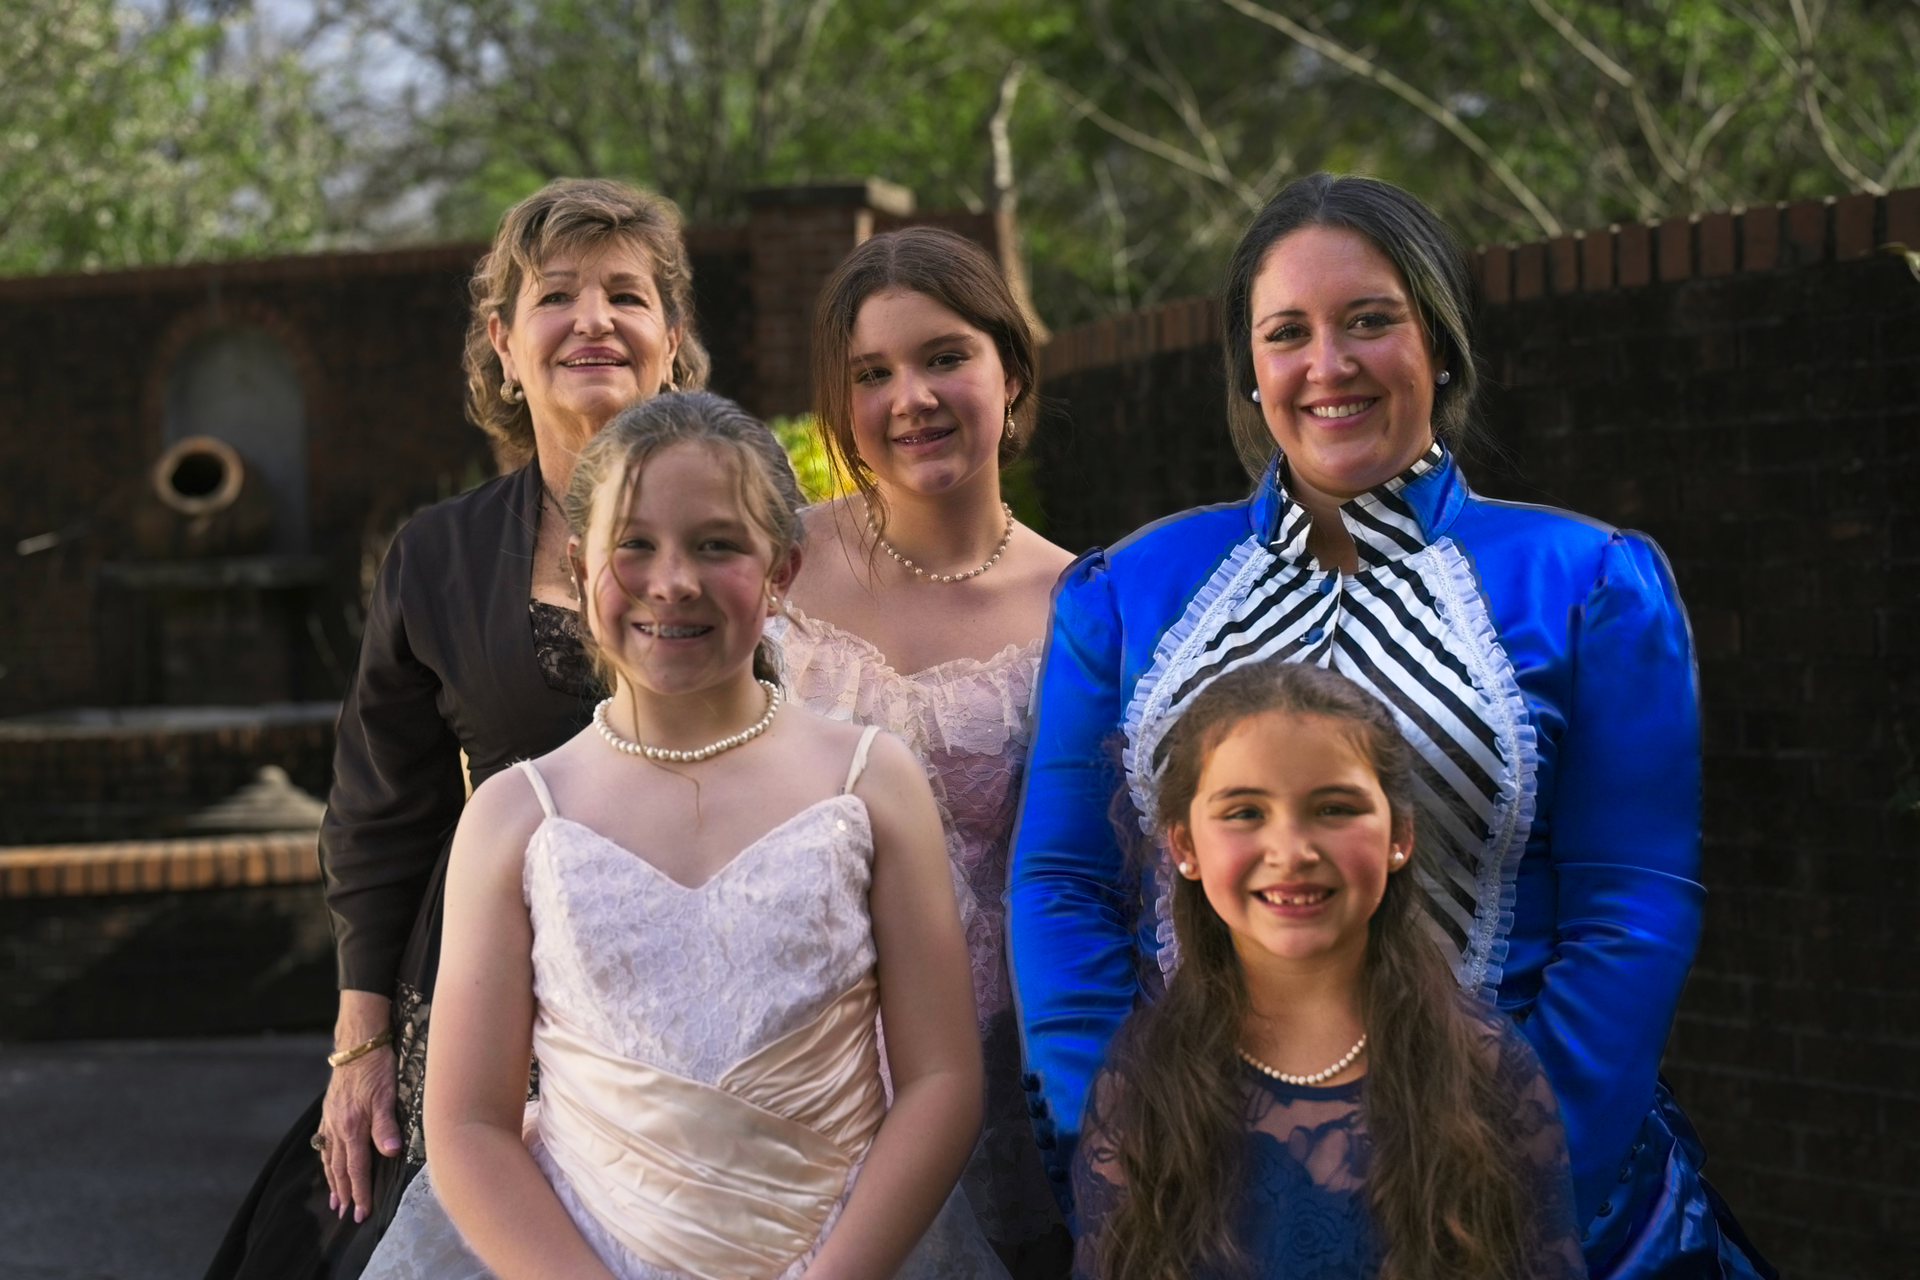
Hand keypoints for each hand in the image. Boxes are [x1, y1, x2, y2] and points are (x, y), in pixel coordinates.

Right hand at [318, 993, 402, 1222]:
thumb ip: (387, 1126)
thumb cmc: (377, 1067)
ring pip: (329, 1157)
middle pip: (339, 1168)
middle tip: (346, 1215)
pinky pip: (325, 1142)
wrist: (358, 1042)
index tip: (362, 1213)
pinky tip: (327, 1163)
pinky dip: (326, 1158)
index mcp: (351, 1127)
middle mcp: (337, 1127)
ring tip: (334, 1200)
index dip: (360, 1192)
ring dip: (332, 1181)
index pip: (356, 1169)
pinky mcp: (330, 1109)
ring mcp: (330, 1118)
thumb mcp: (387, 1094)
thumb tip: (391, 1154)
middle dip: (344, 1193)